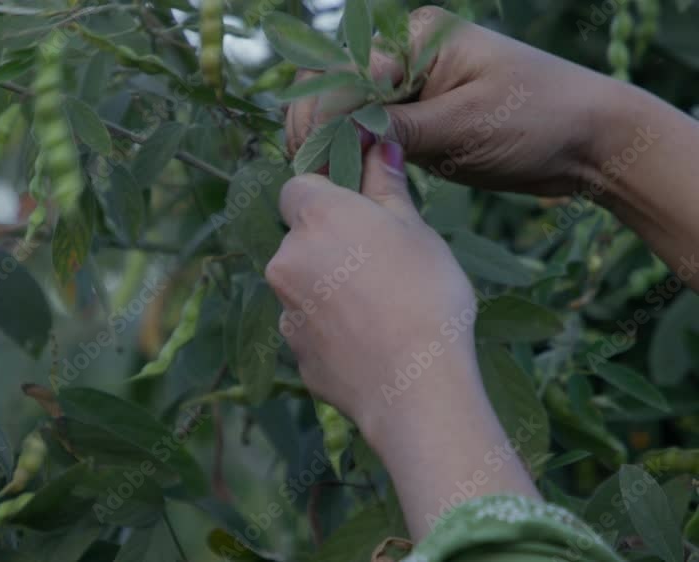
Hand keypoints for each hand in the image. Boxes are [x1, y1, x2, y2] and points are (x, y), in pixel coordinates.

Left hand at [265, 141, 478, 436]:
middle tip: (381, 263)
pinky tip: (370, 342)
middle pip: (300, 239)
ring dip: (329, 288)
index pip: (298, 187)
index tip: (357, 209)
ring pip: (303, 285)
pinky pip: (310, 328)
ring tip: (381, 308)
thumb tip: (378, 144)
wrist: (415, 388)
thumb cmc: (425, 294)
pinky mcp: (293, 352)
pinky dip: (331, 330)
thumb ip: (386, 185)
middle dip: (330, 245)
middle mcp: (286, 259)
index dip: (325, 195)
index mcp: (315, 217)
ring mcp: (284, 310)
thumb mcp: (414, 229)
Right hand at [286, 6, 623, 198]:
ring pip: (342, 112)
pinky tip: (342, 181)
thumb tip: (339, 134)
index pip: (346, 75)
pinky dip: (349, 156)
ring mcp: (407, 88)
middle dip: (315, 128)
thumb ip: (401, 128)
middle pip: (332, 87)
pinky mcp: (414, 120)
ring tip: (323, 183)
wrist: (589, 140)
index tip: (315, 164)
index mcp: (417, 38)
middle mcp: (404, 56)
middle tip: (312, 176)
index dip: (323, 118)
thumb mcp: (467, 125)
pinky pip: (366, 134)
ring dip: (327, 144)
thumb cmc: (539, 119)